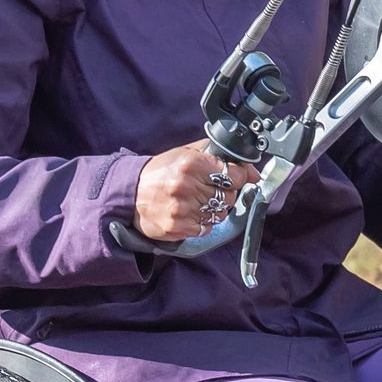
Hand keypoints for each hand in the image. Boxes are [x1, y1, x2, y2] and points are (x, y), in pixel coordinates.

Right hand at [133, 142, 260, 242]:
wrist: (130, 193)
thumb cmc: (160, 172)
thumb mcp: (186, 153)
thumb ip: (219, 155)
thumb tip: (251, 170)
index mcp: (191, 163)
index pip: (235, 175)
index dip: (238, 177)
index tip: (233, 178)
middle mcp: (187, 186)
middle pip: (230, 196)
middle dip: (224, 194)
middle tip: (208, 190)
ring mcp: (182, 209)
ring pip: (220, 214)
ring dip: (213, 209)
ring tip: (196, 201)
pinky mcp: (178, 227)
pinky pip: (206, 228)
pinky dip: (202, 223)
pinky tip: (189, 213)